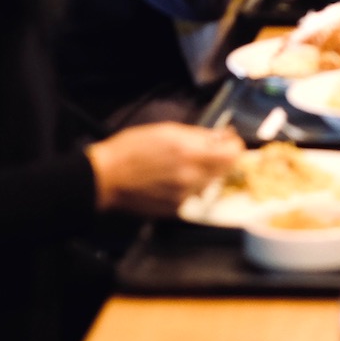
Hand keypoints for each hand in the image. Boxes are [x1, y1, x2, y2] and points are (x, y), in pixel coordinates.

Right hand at [86, 123, 242, 215]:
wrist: (105, 178)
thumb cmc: (131, 148)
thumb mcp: (166, 130)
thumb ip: (198, 136)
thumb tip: (221, 137)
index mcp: (191, 154)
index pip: (232, 154)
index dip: (234, 145)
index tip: (228, 140)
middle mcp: (192, 178)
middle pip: (225, 170)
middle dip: (222, 158)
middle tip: (210, 149)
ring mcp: (184, 196)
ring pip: (210, 183)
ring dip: (207, 173)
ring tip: (186, 163)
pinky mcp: (175, 210)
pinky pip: (194, 195)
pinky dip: (191, 186)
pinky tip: (173, 178)